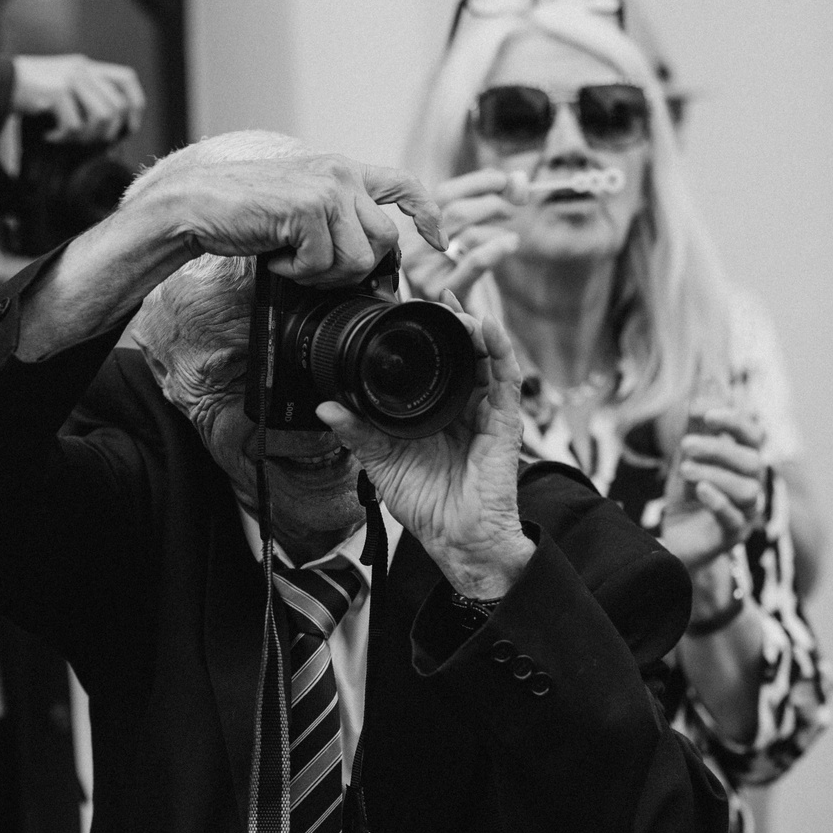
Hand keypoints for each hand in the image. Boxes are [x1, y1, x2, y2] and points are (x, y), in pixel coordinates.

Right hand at [10, 54, 146, 144]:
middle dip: (106, 133)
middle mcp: (82, 69)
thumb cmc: (28, 93)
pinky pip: (75, 126)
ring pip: (102, 117)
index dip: (135, 106)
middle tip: (85, 140)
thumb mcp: (61, 85)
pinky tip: (50, 136)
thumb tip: (110, 129)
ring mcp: (70, 79)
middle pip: (117, 107)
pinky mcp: (56, 92)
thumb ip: (84, 96)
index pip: (127, 79)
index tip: (127, 128)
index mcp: (87, 66)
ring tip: (68, 138)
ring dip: (87, 137)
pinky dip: (63, 138)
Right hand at [139, 150, 441, 286]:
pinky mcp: (309, 208)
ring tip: (289, 260)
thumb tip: (368, 258)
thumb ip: (336, 216)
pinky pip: (324, 264)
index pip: (402, 184)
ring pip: (358, 259)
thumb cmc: (243, 212)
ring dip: (322, 274)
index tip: (438, 239)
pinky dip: (296, 273)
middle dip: (353, 270)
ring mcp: (328, 188)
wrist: (198, 204)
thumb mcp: (300, 205)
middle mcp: (342, 174)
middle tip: (312, 270)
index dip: (426, 213)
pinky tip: (275, 256)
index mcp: (342, 170)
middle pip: (383, 241)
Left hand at [320, 304, 532, 597]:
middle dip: (455, 320)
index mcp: (438, 413)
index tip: (413, 308)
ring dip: (474, 326)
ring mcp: (487, 411)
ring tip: (456, 304)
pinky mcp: (503, 421)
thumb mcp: (382, 461)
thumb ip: (357, 431)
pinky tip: (485, 327)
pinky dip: (498, 348)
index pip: (438, 363)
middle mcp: (465, 407)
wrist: (456, 537)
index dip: (431, 335)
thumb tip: (326, 406)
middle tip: (436, 296)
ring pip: (487, 356)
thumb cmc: (427, 504)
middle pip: (465, 352)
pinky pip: (506, 377)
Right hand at [401, 169, 520, 298]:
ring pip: (469, 234)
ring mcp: (425, 271)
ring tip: (511, 235)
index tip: (503, 180)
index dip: (476, 182)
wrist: (458, 320)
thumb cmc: (464, 274)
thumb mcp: (472, 234)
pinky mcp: (442, 292)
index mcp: (416, 228)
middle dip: (493, 203)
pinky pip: (475, 261)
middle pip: (458, 211)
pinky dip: (498, 248)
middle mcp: (414, 248)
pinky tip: (510, 244)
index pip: (444, 193)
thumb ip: (493, 202)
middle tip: (513, 209)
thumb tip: (518, 180)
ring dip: (498, 228)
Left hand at [659, 409, 767, 573]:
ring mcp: (747, 511)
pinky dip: (718, 501)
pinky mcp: (733, 534)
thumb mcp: (688, 457)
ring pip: (746, 489)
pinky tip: (699, 490)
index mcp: (743, 460)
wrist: (678, 538)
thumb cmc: (688, 493)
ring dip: (714, 474)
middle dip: (718, 449)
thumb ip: (696, 426)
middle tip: (685, 444)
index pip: (754, 435)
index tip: (708, 415)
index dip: (736, 422)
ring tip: (684, 470)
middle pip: (751, 461)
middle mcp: (752, 484)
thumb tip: (702, 388)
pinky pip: (734, 518)